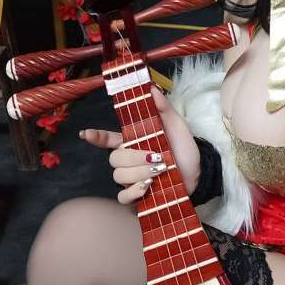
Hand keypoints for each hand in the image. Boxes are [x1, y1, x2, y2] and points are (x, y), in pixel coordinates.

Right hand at [80, 85, 200, 202]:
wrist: (198, 171)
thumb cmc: (184, 147)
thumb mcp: (176, 125)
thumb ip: (163, 108)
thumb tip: (151, 88)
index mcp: (134, 140)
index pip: (108, 138)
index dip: (96, 137)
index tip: (86, 134)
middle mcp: (129, 159)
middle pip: (114, 159)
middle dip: (134, 158)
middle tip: (156, 156)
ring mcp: (131, 178)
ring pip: (118, 176)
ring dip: (139, 173)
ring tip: (159, 170)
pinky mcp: (137, 195)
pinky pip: (123, 196)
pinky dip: (134, 191)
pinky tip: (147, 185)